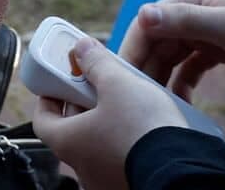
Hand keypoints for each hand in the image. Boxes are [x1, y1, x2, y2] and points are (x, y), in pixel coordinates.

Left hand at [33, 37, 187, 189]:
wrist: (181, 169)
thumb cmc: (142, 129)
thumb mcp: (117, 83)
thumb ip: (96, 63)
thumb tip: (82, 48)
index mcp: (68, 142)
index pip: (43, 118)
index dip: (50, 96)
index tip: (60, 81)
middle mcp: (82, 166)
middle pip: (73, 129)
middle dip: (84, 104)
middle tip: (98, 84)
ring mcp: (106, 178)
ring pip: (100, 142)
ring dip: (108, 121)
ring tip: (127, 101)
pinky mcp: (130, 181)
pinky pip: (122, 155)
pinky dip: (127, 139)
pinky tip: (145, 125)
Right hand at [119, 0, 224, 100]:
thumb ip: (185, 19)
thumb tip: (142, 15)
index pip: (148, 24)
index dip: (132, 50)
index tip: (122, 80)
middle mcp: (191, 13)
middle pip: (156, 43)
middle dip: (145, 70)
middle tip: (137, 102)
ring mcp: (203, 31)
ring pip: (170, 57)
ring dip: (161, 80)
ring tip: (157, 108)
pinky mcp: (216, 49)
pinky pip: (190, 67)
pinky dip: (183, 85)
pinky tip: (182, 104)